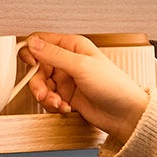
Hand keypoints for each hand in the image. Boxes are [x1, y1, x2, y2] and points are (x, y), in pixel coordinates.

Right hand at [24, 34, 150, 140]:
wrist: (124, 114)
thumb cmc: (114, 86)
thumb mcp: (81, 66)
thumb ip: (54, 54)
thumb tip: (33, 43)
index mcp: (72, 46)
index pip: (41, 41)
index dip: (32, 51)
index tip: (32, 64)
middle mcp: (67, 61)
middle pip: (37, 67)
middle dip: (38, 82)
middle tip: (43, 92)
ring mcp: (67, 80)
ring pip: (41, 85)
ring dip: (46, 96)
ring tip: (58, 102)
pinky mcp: (67, 96)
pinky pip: (49, 99)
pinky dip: (54, 105)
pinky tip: (65, 107)